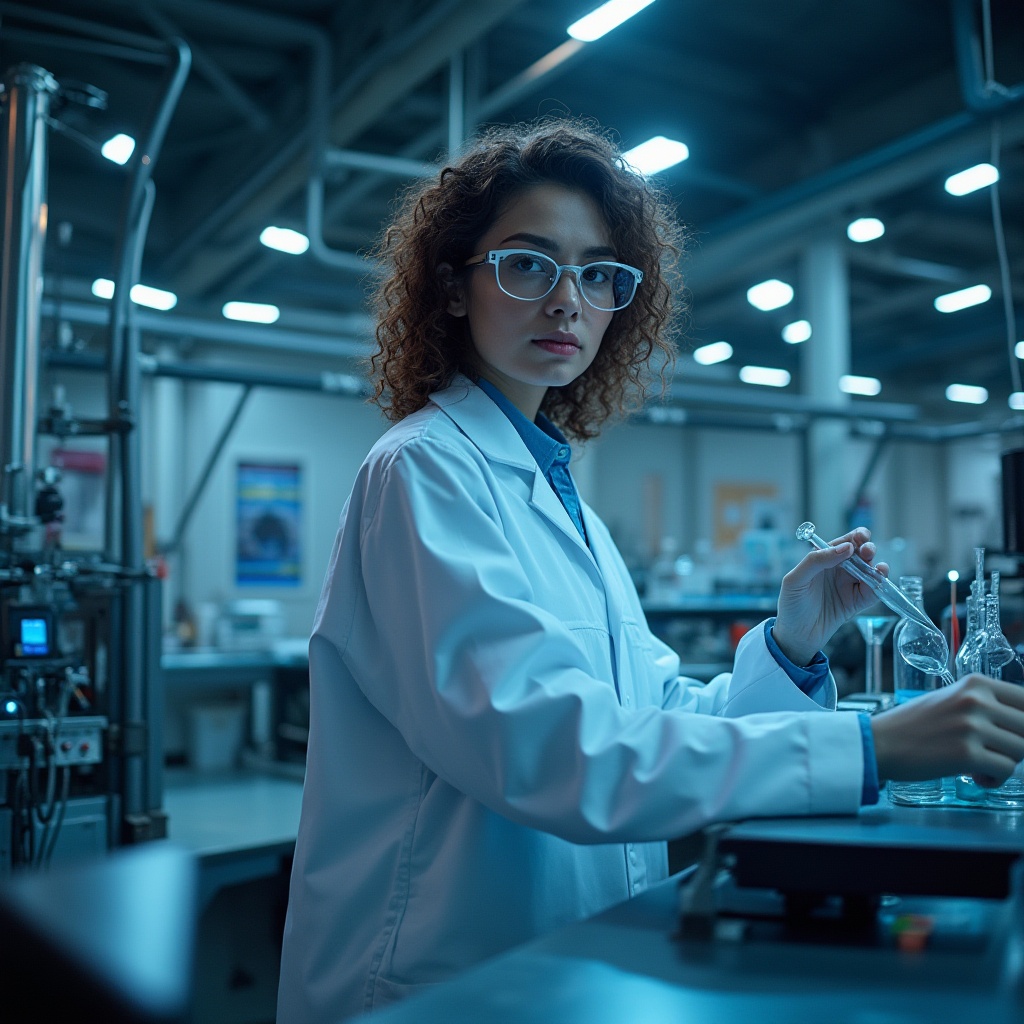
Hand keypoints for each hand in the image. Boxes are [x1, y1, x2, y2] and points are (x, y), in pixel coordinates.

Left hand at [772, 527, 885, 664]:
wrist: (796, 635)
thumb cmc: (791, 605)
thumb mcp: (796, 580)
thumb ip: (816, 561)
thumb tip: (845, 548)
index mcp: (822, 560)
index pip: (842, 543)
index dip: (854, 537)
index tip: (861, 536)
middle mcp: (838, 570)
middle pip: (859, 553)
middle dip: (867, 548)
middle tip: (867, 551)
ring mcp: (849, 585)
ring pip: (870, 570)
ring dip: (876, 565)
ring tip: (877, 567)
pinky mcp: (858, 602)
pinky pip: (873, 590)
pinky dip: (880, 584)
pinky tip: (880, 579)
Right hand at [871, 674, 1023, 785]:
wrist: (880, 742)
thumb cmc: (913, 724)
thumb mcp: (951, 700)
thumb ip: (983, 705)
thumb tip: (1018, 722)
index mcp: (975, 683)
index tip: (1015, 734)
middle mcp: (976, 701)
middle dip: (1017, 746)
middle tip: (995, 752)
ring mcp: (971, 727)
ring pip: (1021, 751)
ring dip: (1006, 763)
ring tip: (983, 766)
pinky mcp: (966, 754)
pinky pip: (1006, 771)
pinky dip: (995, 779)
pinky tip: (977, 776)